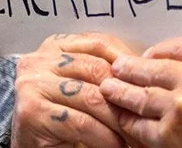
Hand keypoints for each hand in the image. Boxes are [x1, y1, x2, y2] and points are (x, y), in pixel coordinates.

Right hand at [11, 33, 135, 147]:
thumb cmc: (63, 119)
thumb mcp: (85, 87)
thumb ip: (104, 72)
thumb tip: (146, 66)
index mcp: (54, 47)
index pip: (99, 43)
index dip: (128, 62)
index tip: (149, 81)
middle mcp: (38, 61)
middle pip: (96, 69)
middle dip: (126, 94)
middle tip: (147, 113)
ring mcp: (32, 84)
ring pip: (91, 97)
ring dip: (118, 119)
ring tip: (136, 134)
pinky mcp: (32, 112)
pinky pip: (81, 122)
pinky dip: (104, 136)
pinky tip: (116, 145)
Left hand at [99, 35, 181, 147]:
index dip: (161, 50)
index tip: (151, 55)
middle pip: (155, 64)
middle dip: (133, 66)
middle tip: (119, 66)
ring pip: (141, 92)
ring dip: (121, 90)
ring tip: (109, 87)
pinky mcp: (171, 136)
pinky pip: (140, 124)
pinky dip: (128, 121)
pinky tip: (122, 117)